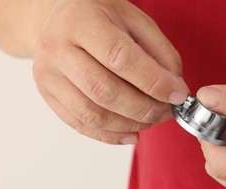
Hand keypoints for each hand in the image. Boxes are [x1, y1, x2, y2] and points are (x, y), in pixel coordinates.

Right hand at [32, 0, 188, 143]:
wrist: (60, 18)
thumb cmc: (100, 17)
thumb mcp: (135, 19)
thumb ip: (160, 51)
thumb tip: (175, 88)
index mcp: (82, 21)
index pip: (120, 58)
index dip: (153, 82)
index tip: (177, 95)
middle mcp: (58, 48)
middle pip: (105, 91)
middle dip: (144, 109)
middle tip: (167, 111)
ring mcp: (48, 75)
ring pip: (92, 113)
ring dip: (130, 124)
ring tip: (152, 120)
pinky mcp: (48, 95)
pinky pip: (80, 124)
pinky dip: (110, 136)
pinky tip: (132, 134)